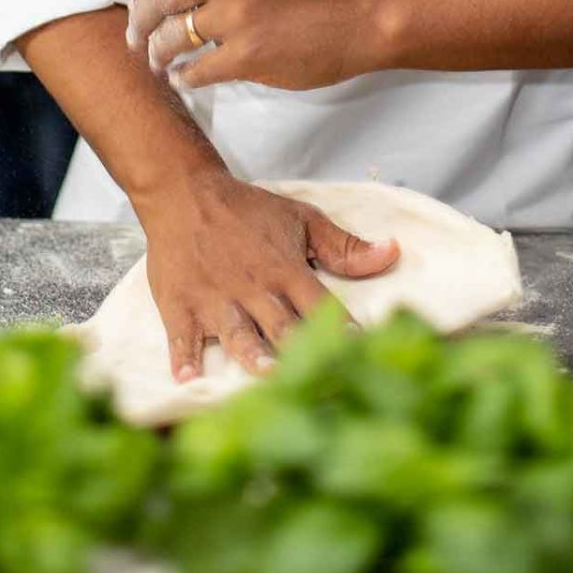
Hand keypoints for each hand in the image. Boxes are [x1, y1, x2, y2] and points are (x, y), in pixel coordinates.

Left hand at [128, 0, 376, 90]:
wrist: (357, 20)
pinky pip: (196, 70)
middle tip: (135, 41)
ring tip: (158, 63)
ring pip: (171, 37)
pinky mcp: (247, 55)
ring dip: (156, 54)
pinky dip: (183, 78)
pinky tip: (184, 79)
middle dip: (139, 23)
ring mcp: (237, 17)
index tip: (140, 5)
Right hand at [138, 169, 398, 378]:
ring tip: (265, 373)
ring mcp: (215, 299)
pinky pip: (181, 335)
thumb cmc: (246, 211)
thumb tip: (392, 253)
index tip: (361, 352)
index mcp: (285, 269)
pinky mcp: (180, 305)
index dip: (340, 327)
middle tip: (319, 376)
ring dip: (251, 353)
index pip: (319, 303)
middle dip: (300, 349)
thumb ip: (344, 246)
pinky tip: (187, 378)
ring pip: (237, 332)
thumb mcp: (301, 219)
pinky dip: (183, 357)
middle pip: (281, 325)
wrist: (185, 193)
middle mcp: (253, 288)